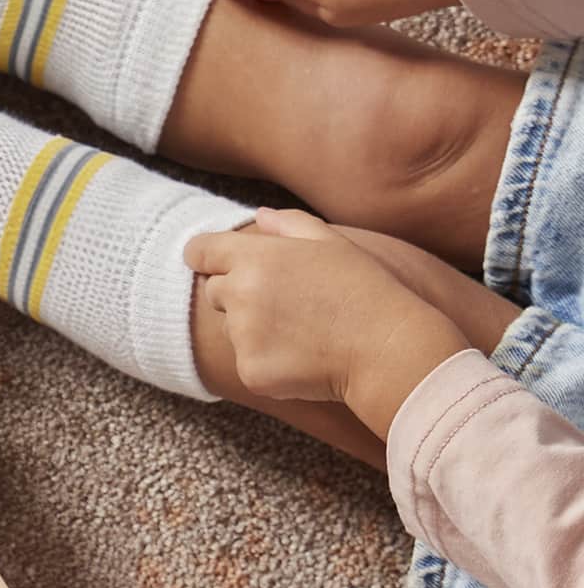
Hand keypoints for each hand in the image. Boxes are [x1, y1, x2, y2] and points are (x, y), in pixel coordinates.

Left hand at [185, 208, 468, 432]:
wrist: (388, 349)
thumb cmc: (366, 290)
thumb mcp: (334, 244)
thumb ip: (290, 225)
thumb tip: (259, 217)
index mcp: (255, 257)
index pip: (198, 251)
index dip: (208, 257)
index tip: (217, 264)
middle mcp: (240, 294)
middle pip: (214, 291)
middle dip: (238, 294)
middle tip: (288, 303)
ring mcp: (242, 336)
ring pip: (232, 329)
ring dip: (254, 330)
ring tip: (305, 329)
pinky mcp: (250, 371)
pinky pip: (248, 363)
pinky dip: (268, 363)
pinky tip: (305, 357)